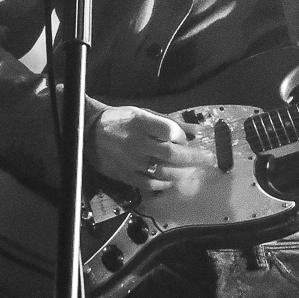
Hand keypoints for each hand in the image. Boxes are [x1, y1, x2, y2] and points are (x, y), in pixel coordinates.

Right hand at [90, 105, 212, 191]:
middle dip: (194, 158)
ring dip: (182, 172)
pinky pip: (150, 184)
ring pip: (163, 171)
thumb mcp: (144, 113)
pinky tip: (172, 180)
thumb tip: (195, 130)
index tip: (186, 138)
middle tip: (208, 159)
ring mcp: (131, 161)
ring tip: (192, 170)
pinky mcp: (126, 175)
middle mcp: (136, 142)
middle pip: (171, 154)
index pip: (169, 131)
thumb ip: (170, 123)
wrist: (90, 133)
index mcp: (140, 122)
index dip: (182, 136)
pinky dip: (164, 183)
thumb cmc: (120, 120)